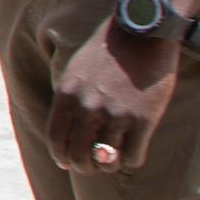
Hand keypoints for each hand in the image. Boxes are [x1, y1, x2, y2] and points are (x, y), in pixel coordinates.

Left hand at [48, 21, 179, 174]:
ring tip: (115, 160)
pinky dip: (132, 160)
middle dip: (84, 166)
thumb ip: (71, 100)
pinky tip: (134, 151)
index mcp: (68, 95)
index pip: (56, 139)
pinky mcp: (143, 120)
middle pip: (78, 155)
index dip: (61, 157)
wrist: (142, 33)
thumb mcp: (76, 71)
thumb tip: (70, 133)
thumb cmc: (108, 51)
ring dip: (110, 166)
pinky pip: (133, 157)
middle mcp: (88, 108)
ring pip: (107, 161)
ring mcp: (116, 115)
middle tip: (93, 166)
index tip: (67, 163)